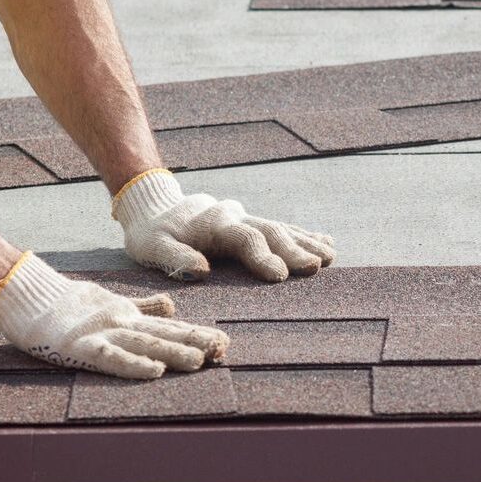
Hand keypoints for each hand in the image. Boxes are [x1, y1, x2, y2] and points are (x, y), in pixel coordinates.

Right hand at [0, 252, 228, 378]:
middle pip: (166, 333)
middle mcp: (123, 323)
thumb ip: (143, 306)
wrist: (31, 297)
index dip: (197, 334)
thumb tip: (171, 306)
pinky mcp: (81, 347)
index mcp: (131, 316)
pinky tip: (154, 371)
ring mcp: (104, 334)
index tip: (224, 343)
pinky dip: (134, 364)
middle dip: (196, 342)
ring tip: (199, 360)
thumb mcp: (114, 303)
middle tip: (223, 350)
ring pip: (146, 343)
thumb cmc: (71, 305)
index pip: (170, 326)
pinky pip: (111, 357)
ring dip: (174, 352)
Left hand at [113, 169, 334, 281]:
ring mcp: (246, 217)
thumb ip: (174, 258)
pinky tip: (326, 242)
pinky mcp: (251, 222)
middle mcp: (235, 216)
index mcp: (214, 224)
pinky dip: (304, 234)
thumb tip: (201, 271)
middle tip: (316, 266)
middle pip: (270, 231)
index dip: (262, 256)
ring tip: (329, 256)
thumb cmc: (152, 234)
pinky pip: (282, 227)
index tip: (280, 275)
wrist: (155, 205)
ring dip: (306, 242)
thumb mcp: (151, 246)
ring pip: (281, 228)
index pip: (244, 238)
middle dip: (294, 249)